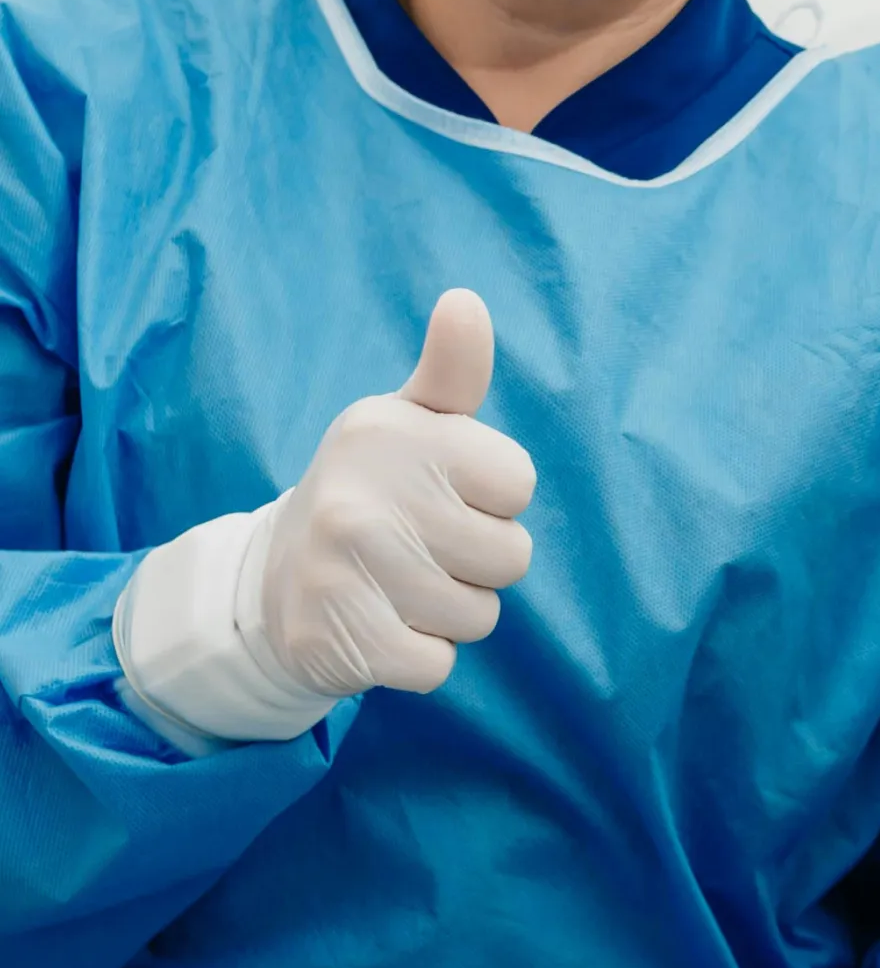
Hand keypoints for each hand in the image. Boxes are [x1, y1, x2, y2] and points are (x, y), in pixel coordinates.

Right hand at [253, 289, 535, 698]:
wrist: (272, 582)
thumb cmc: (372, 491)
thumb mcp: (409, 422)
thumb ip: (451, 370)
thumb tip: (467, 302)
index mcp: (389, 432)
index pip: (518, 482)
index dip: (493, 498)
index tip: (444, 494)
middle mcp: (360, 495)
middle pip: (511, 556)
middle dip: (478, 562)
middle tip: (422, 548)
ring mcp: (344, 569)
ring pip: (479, 616)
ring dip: (451, 613)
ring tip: (400, 587)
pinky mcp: (340, 639)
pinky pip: (439, 665)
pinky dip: (420, 657)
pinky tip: (382, 626)